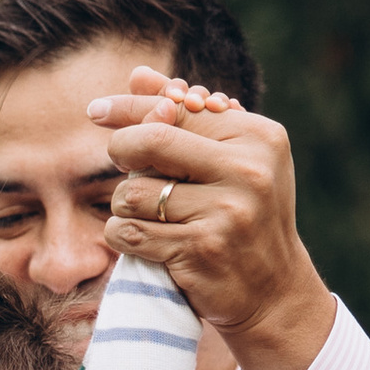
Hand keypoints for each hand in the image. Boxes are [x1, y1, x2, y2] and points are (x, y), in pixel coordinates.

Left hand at [92, 67, 335, 369]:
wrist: (274, 293)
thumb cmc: (247, 217)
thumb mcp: (234, 161)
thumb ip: (189, 118)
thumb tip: (139, 76)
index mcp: (258, 137)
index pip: (177, 109)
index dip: (129, 107)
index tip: (96, 110)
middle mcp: (248, 171)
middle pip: (150, 141)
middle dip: (121, 150)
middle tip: (122, 165)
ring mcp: (226, 212)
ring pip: (132, 192)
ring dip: (124, 204)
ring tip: (145, 214)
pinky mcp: (200, 250)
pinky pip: (129, 232)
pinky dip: (123, 235)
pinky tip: (142, 240)